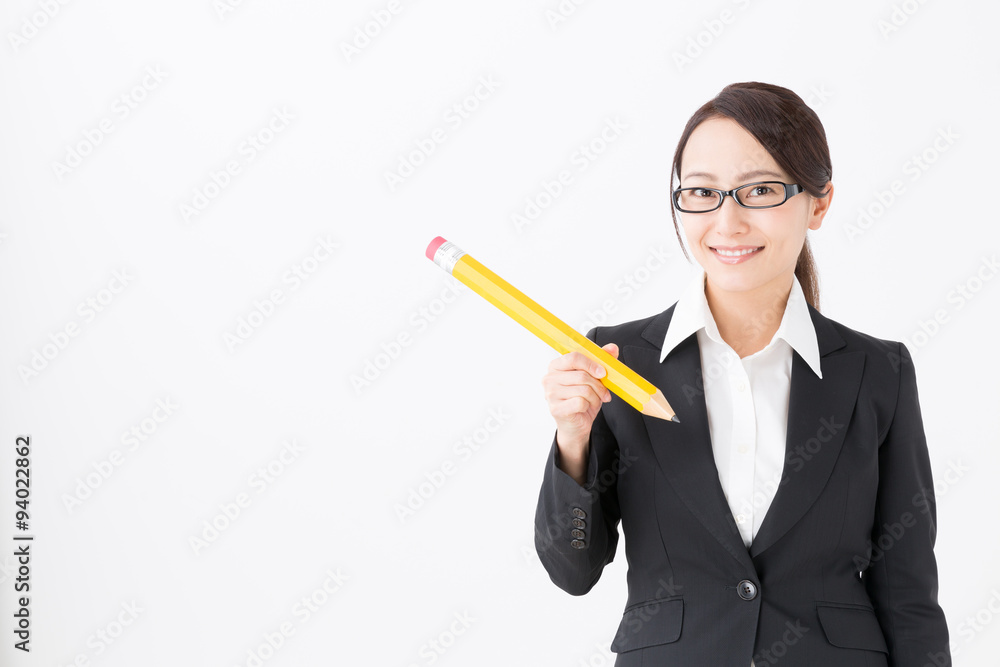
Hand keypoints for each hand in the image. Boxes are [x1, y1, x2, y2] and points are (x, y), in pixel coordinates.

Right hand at [541, 343, 618, 466]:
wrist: (576, 425)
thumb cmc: (582, 399)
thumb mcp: (593, 379)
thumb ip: (601, 361)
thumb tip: (613, 347)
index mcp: (556, 366)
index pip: (573, 357)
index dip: (591, 364)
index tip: (603, 372)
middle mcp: (549, 378)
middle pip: (581, 375)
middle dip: (598, 386)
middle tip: (604, 393)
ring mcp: (550, 394)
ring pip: (583, 390)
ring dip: (595, 397)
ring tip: (594, 401)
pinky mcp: (556, 408)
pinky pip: (580, 402)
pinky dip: (589, 406)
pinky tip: (586, 408)